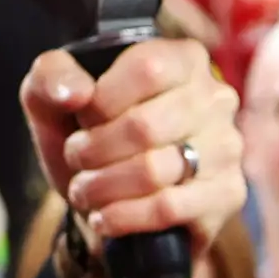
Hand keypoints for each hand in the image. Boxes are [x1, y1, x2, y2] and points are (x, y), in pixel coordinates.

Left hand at [22, 37, 245, 245]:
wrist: (113, 197)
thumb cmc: (90, 137)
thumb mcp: (56, 99)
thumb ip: (51, 77)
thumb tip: (74, 92)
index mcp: (184, 60)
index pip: (146, 70)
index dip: (101, 102)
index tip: (83, 120)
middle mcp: (217, 99)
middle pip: (145, 126)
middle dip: (94, 151)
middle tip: (77, 161)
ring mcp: (227, 149)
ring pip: (155, 171)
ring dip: (103, 186)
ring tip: (85, 190)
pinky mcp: (227, 195)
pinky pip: (169, 208)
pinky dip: (124, 216)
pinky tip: (105, 218)